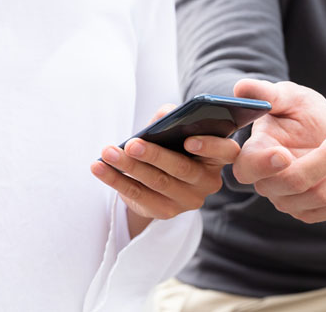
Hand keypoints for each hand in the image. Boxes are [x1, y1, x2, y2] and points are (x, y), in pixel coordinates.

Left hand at [91, 104, 240, 236]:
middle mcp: (208, 181)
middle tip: (131, 144)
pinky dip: (116, 180)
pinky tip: (99, 168)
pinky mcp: (166, 212)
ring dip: (129, 167)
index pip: (226, 152)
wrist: (161, 179)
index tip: (187, 139)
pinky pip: (139, 196)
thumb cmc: (173, 145)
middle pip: (182, 168)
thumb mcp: (175, 129)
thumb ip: (172, 117)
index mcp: (218, 157)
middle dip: (154, 155)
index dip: (209, 146)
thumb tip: (164, 114)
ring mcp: (189, 200)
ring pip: (157, 183)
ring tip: (107, 153)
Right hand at [231, 79, 325, 223]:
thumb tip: (241, 87)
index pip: (249, 168)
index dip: (264, 165)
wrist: (318, 130)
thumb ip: (267, 93)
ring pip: (322, 196)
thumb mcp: (287, 96)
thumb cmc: (297, 111)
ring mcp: (288, 202)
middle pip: (296, 183)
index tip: (283, 154)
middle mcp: (266, 184)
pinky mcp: (311, 212)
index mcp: (252, 154)